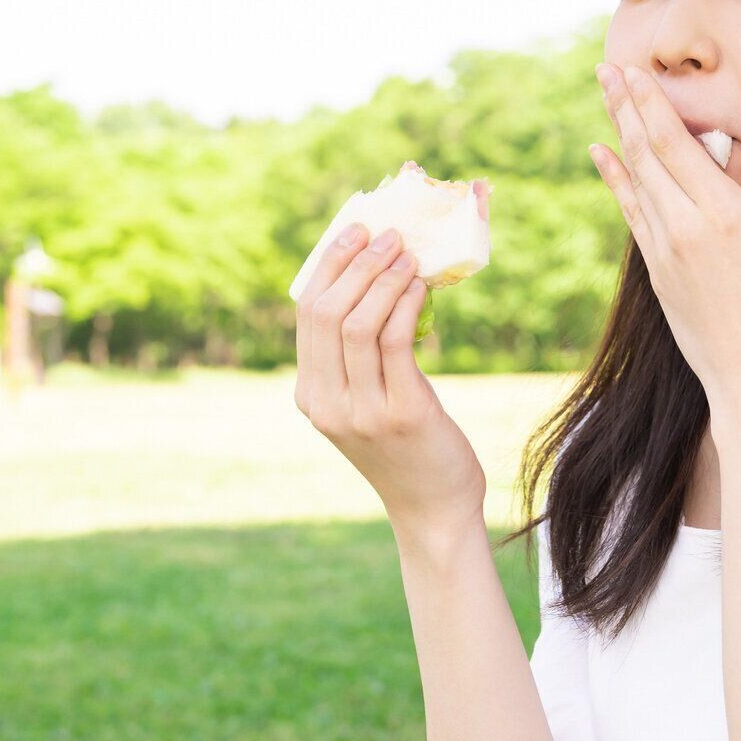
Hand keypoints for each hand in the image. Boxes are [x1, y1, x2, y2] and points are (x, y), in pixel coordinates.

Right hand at [294, 211, 488, 538]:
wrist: (432, 508)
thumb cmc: (406, 446)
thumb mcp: (366, 401)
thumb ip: (360, 357)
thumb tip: (380, 278)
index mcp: (310, 396)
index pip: (307, 316)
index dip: (329, 267)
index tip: (354, 232)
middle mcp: (327, 404)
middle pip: (327, 315)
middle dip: (357, 265)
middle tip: (387, 235)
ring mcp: (361, 412)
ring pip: (360, 324)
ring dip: (384, 280)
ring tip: (407, 255)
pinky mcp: (401, 413)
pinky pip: (396, 343)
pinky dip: (406, 306)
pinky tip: (421, 288)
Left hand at [590, 62, 740, 438]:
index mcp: (724, 215)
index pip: (676, 144)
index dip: (651, 104)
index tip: (633, 70)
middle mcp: (685, 228)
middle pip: (646, 153)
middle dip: (625, 106)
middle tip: (606, 67)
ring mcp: (664, 250)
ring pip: (634, 178)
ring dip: (617, 132)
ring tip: (606, 96)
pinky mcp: (655, 271)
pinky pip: (630, 211)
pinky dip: (615, 178)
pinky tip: (602, 153)